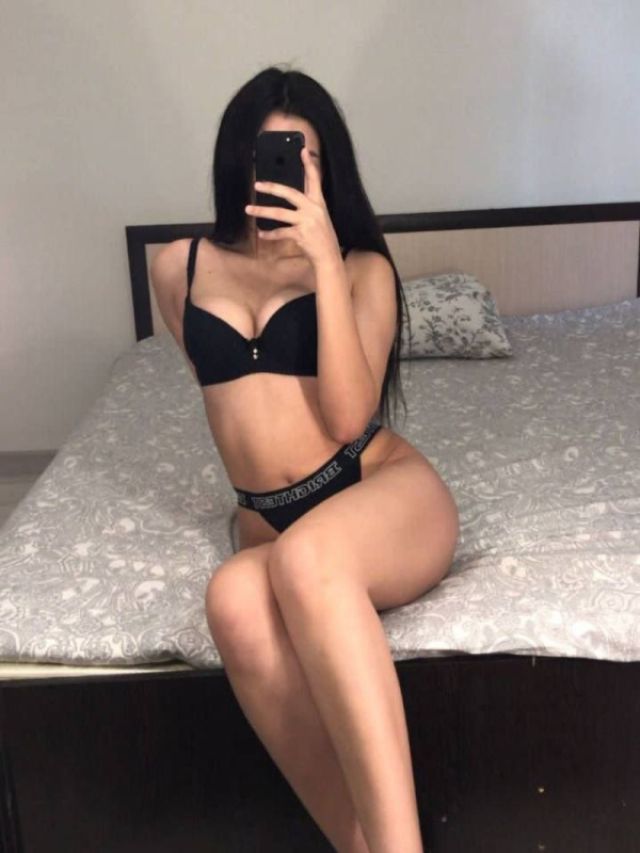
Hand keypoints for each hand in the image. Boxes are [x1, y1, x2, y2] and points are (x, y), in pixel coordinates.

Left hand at [244, 146, 341, 268]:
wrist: (329, 258)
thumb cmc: (322, 238)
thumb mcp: (320, 218)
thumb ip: (307, 207)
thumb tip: (289, 198)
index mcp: (319, 203)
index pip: (315, 180)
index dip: (309, 165)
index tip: (303, 150)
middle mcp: (313, 209)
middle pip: (290, 193)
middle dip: (272, 187)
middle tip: (258, 184)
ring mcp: (307, 222)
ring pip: (279, 213)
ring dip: (262, 211)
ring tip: (249, 210)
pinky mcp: (300, 234)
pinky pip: (280, 232)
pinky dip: (269, 234)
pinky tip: (261, 234)